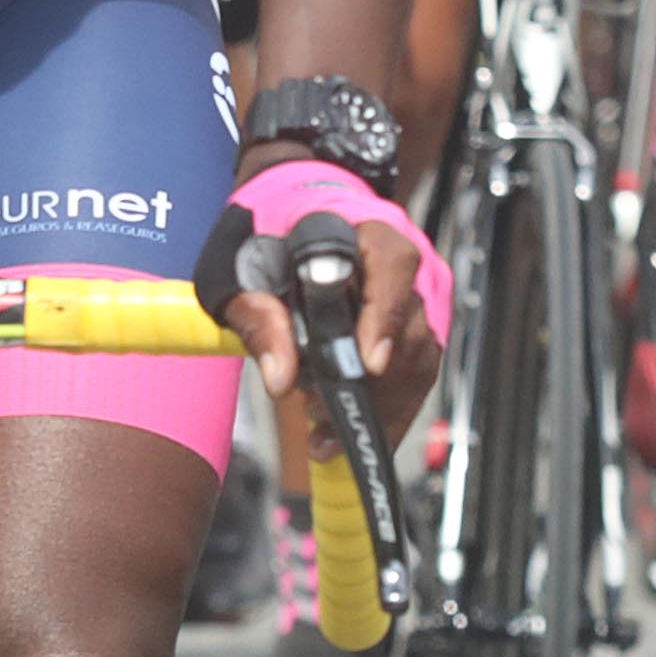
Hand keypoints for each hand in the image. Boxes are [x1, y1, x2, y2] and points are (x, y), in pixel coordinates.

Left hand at [209, 160, 450, 439]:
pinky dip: (385, 414)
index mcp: (364, 229)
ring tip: (323, 433)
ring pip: (417, 360)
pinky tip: (345, 438)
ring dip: (377, 407)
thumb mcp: (238, 269)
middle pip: (410, 326)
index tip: (368, 364)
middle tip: (318, 411)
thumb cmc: (260, 236)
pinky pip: (412, 377)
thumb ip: (256, 315)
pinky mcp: (409, 331)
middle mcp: (402, 264)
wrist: (281, 219)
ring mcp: (413, 298)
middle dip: (369, 383)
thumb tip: (280, 380)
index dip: (384, 316)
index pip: (392, 265)